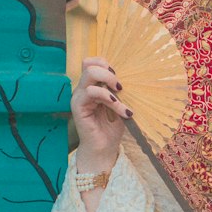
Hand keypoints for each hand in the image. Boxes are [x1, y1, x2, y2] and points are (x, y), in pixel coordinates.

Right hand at [72, 55, 130, 170]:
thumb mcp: (120, 104)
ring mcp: (78, 96)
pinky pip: (91, 92)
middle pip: (89, 63)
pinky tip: (121, 109)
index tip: (121, 79)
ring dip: (110, 82)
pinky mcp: (77, 107)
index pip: (92, 62)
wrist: (104, 149)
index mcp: (91, 86)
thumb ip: (120, 91)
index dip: (106, 64)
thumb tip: (133, 77)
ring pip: (90, 74)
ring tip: (121, 98)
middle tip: (121, 87)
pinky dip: (109, 98)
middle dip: (108, 71)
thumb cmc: (112, 128)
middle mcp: (83, 89)